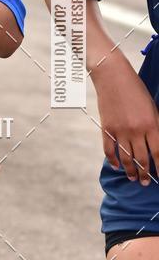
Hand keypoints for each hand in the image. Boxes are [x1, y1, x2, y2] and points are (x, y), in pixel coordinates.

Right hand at [92, 52, 158, 184]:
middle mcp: (136, 130)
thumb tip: (156, 144)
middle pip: (142, 159)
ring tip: (133, 178)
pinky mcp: (106, 128)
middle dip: (145, 174)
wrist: (113, 76)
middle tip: (146, 183)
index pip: (158, 153)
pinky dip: (113, 160)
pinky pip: (109, 150)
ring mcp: (120, 130)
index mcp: (152, 124)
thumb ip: (155, 126)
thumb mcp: (152, 107)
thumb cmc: (136, 89)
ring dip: (130, 171)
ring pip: (126, 158)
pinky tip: (117, 165)